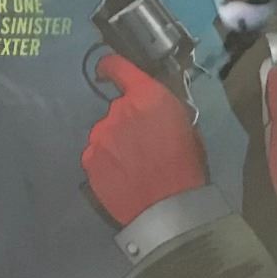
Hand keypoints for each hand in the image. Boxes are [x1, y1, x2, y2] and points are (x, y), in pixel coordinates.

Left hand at [81, 55, 206, 227]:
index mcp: (147, 97)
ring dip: (116, 143)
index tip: (106, 72)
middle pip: (117, 108)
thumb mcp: (186, 127)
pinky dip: (106, 163)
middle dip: (126, 121)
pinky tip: (123, 178)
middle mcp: (119, 109)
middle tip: (143, 145)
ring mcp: (101, 134)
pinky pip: (96, 154)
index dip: (110, 67)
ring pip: (105, 133)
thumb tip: (151, 104)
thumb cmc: (186, 168)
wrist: (170, 211)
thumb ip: (162, 108)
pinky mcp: (90, 158)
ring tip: (134, 167)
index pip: (118, 66)